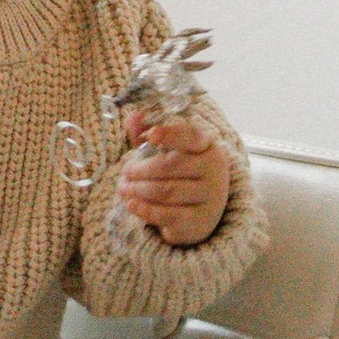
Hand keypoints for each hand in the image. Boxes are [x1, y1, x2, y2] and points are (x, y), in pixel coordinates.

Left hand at [115, 112, 231, 247]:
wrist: (200, 214)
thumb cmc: (181, 175)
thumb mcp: (168, 152)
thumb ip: (149, 132)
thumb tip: (132, 117)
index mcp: (208, 146)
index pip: (191, 136)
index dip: (170, 134)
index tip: (150, 134)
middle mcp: (214, 171)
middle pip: (172, 165)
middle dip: (143, 169)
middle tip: (126, 172)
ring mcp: (210, 198)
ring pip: (167, 191)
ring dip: (140, 189)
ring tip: (123, 188)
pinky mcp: (200, 222)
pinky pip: (168, 214)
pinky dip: (146, 209)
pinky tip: (131, 204)